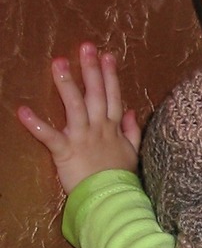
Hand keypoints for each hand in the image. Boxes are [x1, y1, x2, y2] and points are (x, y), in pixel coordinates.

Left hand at [18, 43, 140, 194]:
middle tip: (85, 46)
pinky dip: (36, 125)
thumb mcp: (132, 154)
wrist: (112, 200)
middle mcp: (98, 129)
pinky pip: (50, 136)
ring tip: (58, 62)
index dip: (110, 76)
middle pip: (96, 95)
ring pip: (75, 106)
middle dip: (91, 70)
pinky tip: (23, 111)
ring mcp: (82, 138)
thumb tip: (131, 112)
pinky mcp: (66, 152)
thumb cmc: (120, 180)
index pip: (113, 97)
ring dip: (66, 84)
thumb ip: (132, 132)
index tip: (107, 55)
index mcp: (113, 129)